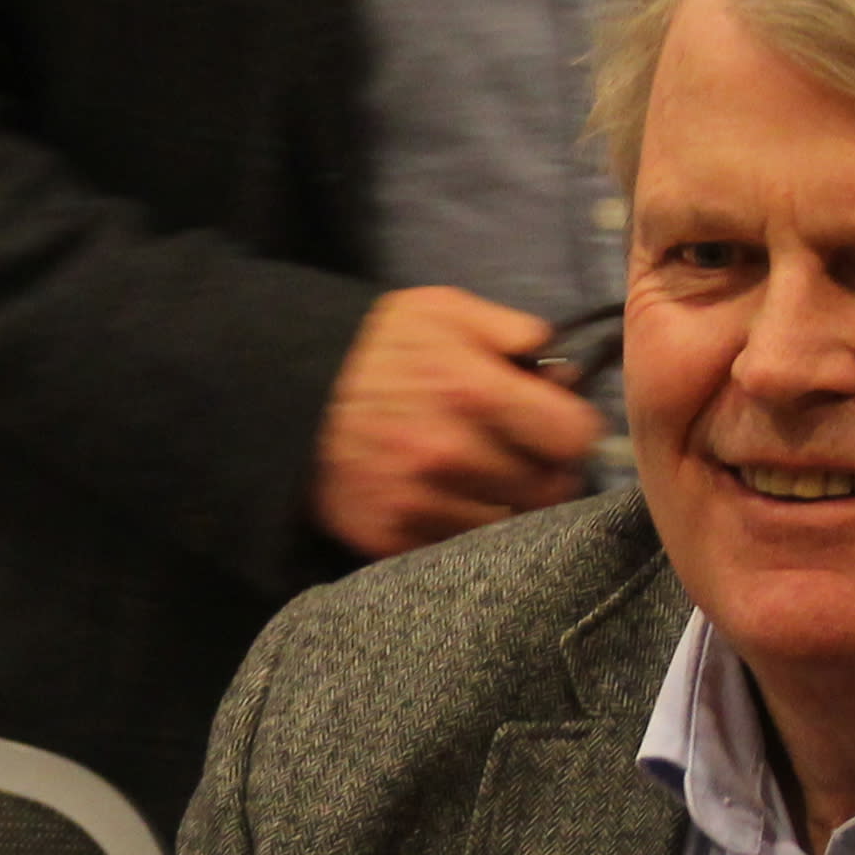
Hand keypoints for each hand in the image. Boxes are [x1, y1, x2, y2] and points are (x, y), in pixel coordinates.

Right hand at [309, 287, 601, 559]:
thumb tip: (566, 367)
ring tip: (481, 474)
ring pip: (508, 524)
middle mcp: (450, 454)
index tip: (555, 425)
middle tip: (520, 453)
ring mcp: (419, 502)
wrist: (280, 392)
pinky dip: (460, 524)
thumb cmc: (370, 347)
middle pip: (550, 489)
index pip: (574, 437)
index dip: (571, 430)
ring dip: (505, 502)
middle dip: (544, 469)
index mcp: (472, 391)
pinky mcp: (392, 537)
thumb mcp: (441, 310)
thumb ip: (512, 330)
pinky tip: (443, 494)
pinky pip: (459, 545)